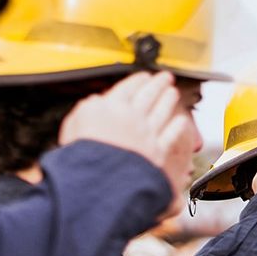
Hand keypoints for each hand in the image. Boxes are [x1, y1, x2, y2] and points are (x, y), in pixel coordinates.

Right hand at [59, 71, 179, 169]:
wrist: (100, 179)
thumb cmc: (83, 153)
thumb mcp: (74, 122)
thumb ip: (88, 107)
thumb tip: (97, 101)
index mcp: (112, 106)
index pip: (129, 87)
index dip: (138, 80)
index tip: (145, 76)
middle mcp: (133, 116)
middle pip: (150, 95)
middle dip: (159, 83)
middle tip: (166, 77)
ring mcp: (147, 133)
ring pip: (162, 111)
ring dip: (169, 100)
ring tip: (173, 93)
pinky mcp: (157, 151)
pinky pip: (171, 135)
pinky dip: (178, 127)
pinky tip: (182, 121)